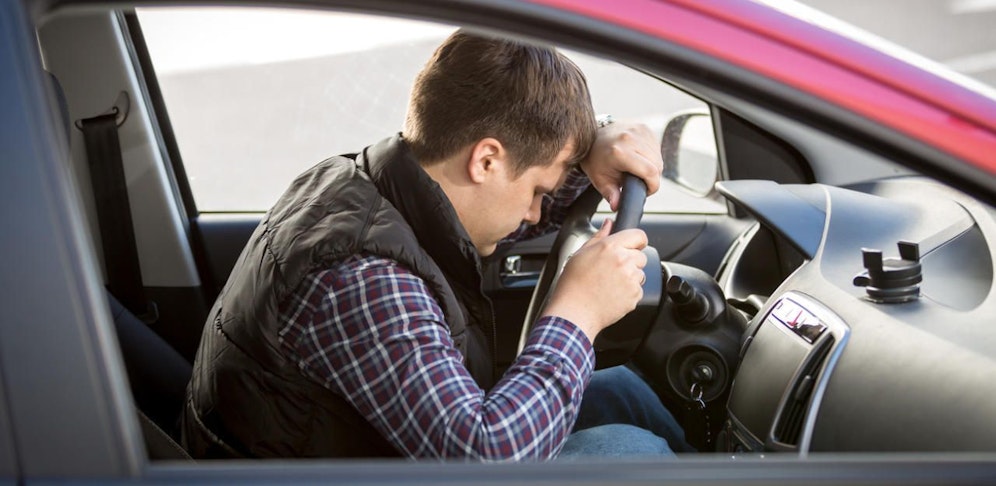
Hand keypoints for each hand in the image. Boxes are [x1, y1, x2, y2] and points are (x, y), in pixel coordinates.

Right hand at [541, 220, 648, 342]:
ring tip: (610, 284)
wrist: (574, 311)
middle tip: (612, 271)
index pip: (639, 235)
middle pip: (641, 256)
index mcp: (610, 247)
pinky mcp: (635, 295)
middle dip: (631, 262)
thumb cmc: (573, 284)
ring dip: (630, 278)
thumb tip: (608, 224)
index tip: (632, 247)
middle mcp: (624, 260)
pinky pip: (638, 290)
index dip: (636, 242)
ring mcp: (631, 279)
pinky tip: (612, 294)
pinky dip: (629, 293)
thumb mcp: (581, 254)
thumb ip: (599, 236)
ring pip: (640, 274)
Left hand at [580, 121, 662, 210]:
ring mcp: (638, 130)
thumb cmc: (596, 160)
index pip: (650, 172)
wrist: (593, 137)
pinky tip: (640, 159)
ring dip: (653, 167)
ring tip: (638, 170)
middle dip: (652, 178)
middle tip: (639, 182)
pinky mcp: (644, 127)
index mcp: (620, 152)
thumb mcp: (599, 179)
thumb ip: (610, 194)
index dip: (652, 186)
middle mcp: (630, 138)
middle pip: (657, 165)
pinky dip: (652, 156)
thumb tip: (617, 206)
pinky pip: (656, 148)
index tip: (646, 191)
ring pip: (658, 157)